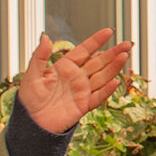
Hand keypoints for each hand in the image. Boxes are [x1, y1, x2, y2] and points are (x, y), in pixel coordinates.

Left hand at [15, 29, 132, 133]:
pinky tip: (115, 82)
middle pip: (99, 62)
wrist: (31, 123)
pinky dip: (107, 90)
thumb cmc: (29, 99)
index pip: (84, 50)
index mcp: (65, 67)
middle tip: (127, 44)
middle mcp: (76, 77)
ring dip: (114, 67)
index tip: (109, 32)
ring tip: (124, 56)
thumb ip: (39, 56)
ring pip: (102, 77)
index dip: (96, 41)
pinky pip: (98, 97)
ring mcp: (82, 91)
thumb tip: (44, 36)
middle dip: (113, 53)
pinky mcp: (83, 106)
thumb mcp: (32, 75)